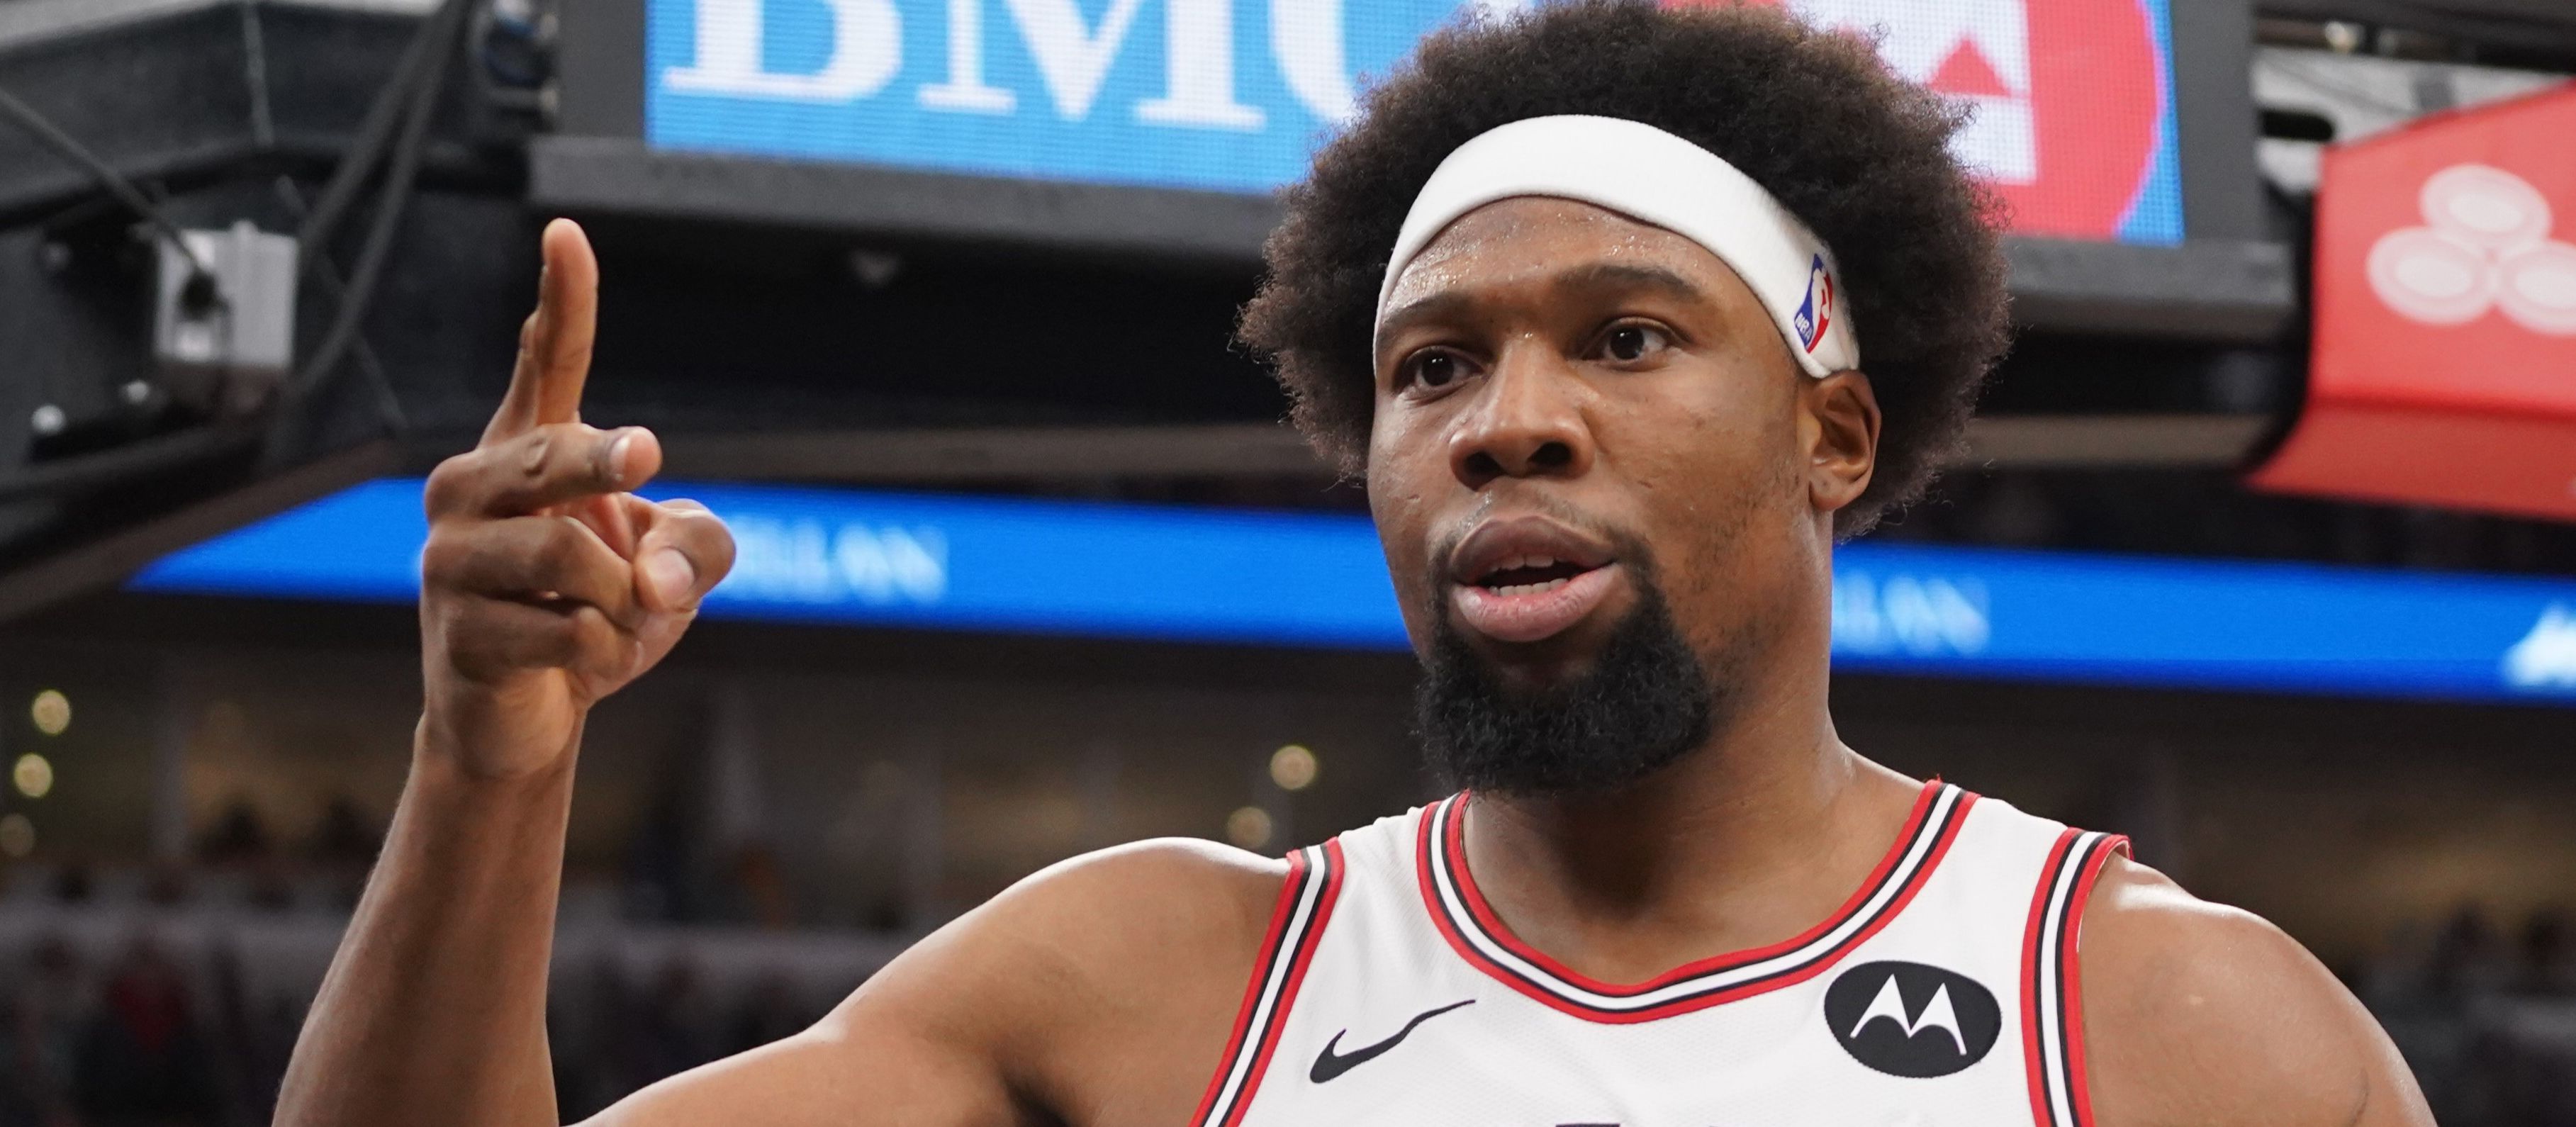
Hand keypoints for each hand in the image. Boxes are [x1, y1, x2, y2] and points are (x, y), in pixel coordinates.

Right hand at [416, 219, 734, 778]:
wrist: (526, 718)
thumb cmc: (598, 618)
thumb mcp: (675, 567)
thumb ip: (699, 544)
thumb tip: (655, 580)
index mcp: (525, 455)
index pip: (543, 364)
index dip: (561, 300)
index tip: (568, 233)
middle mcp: (472, 490)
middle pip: (556, 453)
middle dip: (608, 462)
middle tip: (644, 458)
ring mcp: (451, 559)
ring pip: (569, 558)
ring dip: (625, 603)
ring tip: (620, 623)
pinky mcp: (455, 631)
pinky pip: (564, 632)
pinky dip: (604, 654)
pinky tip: (584, 664)